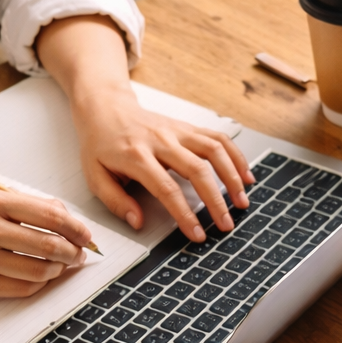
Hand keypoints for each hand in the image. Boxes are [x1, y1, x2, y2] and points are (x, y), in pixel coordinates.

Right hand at [0, 190, 91, 297]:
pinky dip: (39, 284)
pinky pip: (21, 288)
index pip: (50, 216)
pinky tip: (40, 277)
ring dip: (58, 270)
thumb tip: (69, 219)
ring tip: (59, 266)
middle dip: (72, 252)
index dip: (77, 229)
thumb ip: (27, 206)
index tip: (85, 236)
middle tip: (78, 255)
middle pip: (49, 245)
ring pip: (39, 270)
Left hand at [73, 85, 253, 240]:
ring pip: (213, 151)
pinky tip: (246, 175)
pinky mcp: (188, 127)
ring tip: (243, 201)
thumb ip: (116, 201)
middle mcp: (160, 141)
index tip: (197, 234)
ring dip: (232, 177)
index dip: (185, 214)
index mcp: (136, 156)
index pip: (167, 189)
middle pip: (197, 170)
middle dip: (216, 201)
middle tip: (226, 224)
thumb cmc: (101, 145)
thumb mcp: (95, 176)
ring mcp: (177, 132)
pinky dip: (236, 156)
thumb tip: (138, 222)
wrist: (106, 108)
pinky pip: (218, 139)